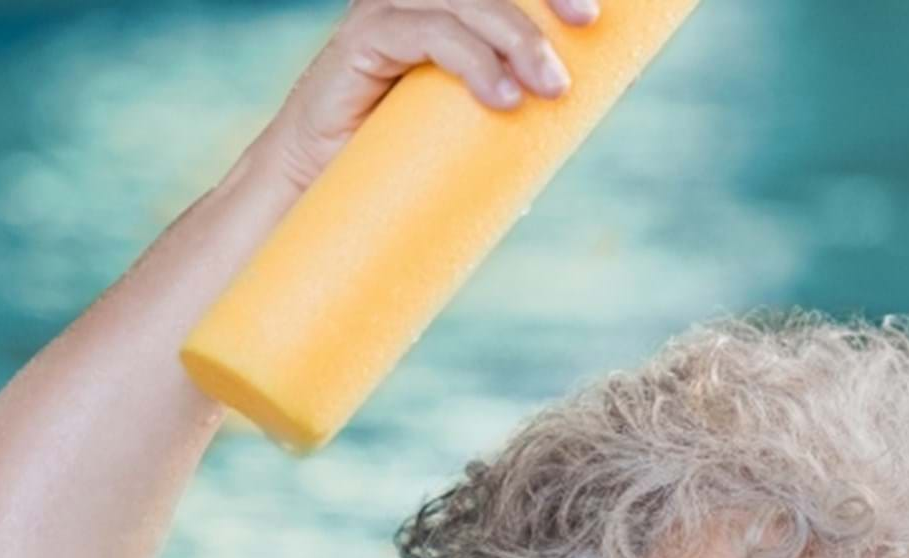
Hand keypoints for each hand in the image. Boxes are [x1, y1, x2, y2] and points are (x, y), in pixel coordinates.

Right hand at [256, 0, 598, 191]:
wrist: (318, 187)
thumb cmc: (399, 156)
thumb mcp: (466, 119)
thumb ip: (508, 94)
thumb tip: (573, 101)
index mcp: (445, 3)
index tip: (590, 7)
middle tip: (585, 24)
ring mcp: (386, 11)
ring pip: (466, 0)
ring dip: (516, 37)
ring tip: (550, 88)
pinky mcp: (362, 40)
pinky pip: (428, 33)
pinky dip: (472, 61)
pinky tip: (502, 99)